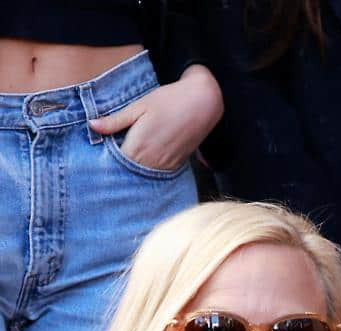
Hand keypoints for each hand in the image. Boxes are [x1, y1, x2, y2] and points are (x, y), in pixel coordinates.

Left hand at [88, 64, 222, 171]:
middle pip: (128, 172)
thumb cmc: (169, 100)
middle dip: (117, 167)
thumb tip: (92, 126)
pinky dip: (149, 167)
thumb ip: (115, 121)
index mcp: (138, 146)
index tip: (95, 157)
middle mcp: (153, 160)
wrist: (203, 102)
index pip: (114, 163)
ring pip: (143, 174)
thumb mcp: (138, 107)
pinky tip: (144, 158)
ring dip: (134, 169)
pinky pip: (158, 172)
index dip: (104, 161)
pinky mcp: (178, 163)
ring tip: (125, 159)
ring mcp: (167, 164)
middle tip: (107, 159)